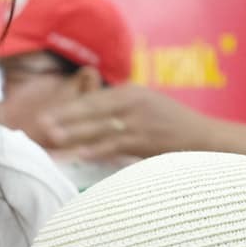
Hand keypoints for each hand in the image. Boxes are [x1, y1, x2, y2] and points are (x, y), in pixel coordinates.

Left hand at [37, 83, 213, 163]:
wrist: (204, 137)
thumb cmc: (174, 124)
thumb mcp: (147, 105)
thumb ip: (121, 107)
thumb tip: (92, 114)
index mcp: (131, 92)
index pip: (93, 99)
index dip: (69, 108)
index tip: (47, 115)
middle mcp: (133, 102)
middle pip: (91, 110)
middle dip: (65, 118)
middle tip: (41, 125)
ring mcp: (139, 121)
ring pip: (99, 128)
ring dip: (74, 134)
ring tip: (53, 139)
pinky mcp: (146, 140)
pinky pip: (115, 145)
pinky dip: (96, 149)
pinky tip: (79, 154)